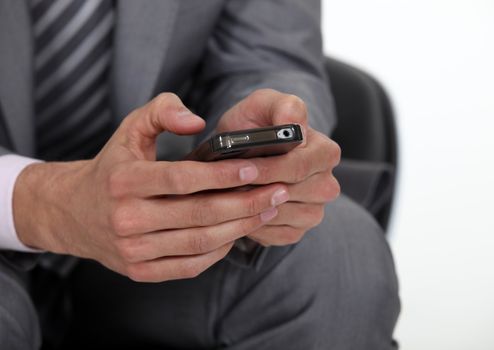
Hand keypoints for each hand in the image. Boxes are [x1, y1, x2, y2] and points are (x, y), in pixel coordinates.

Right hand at [13, 93, 288, 281]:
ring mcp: (132, 250)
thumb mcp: (130, 129)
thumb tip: (198, 122)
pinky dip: (219, 251)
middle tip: (278, 191)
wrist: (75, 212)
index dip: (223, 175)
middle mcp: (125, 218)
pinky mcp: (139, 272)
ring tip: (268, 210)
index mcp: (124, 180)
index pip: (182, 178)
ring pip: (199, 241)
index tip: (256, 169)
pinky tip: (239, 232)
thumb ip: (162, 111)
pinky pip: (190, 265)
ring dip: (241, 227)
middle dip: (246, 203)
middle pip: (199, 213)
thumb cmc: (114, 167)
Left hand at [216, 89, 340, 245]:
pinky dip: (257, 225)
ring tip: (229, 195)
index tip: (243, 168)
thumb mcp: (264, 105)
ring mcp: (314, 209)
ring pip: (285, 216)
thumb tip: (293, 124)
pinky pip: (279, 235)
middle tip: (228, 184)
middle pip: (294, 194)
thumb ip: (283, 106)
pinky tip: (240, 211)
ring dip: (255, 208)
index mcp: (325, 152)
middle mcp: (326, 184)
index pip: (301, 166)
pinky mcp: (299, 229)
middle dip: (258, 189)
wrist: (242, 151)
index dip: (270, 169)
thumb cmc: (254, 126)